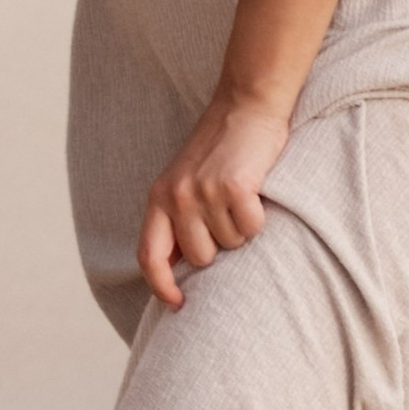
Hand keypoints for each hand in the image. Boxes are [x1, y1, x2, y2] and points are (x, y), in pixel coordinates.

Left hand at [137, 88, 293, 308]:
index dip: (161, 286)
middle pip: (201, 257)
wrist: (245, 104)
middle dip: (220, 246)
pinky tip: (255, 190)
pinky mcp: (234, 187)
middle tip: (229, 215)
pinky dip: (259, 216)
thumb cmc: (220, 148)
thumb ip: (177, 218)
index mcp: (158, 197)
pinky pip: (252, 226)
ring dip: (241, 228)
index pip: (149, 256)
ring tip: (240, 195)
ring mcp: (204, 191)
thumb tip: (179, 269)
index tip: (177, 305)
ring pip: (230, 244)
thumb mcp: (185, 180)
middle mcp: (177, 196)